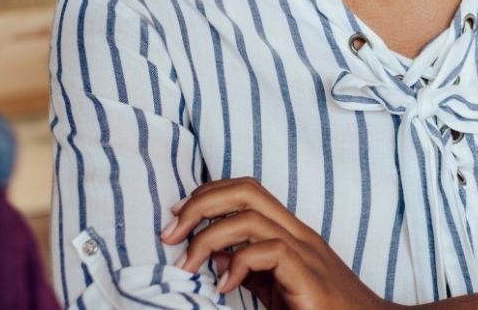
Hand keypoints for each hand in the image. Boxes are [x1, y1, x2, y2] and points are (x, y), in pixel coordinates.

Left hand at [162, 177, 389, 309]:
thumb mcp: (275, 287)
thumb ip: (247, 269)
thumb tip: (212, 258)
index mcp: (288, 231)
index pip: (246, 190)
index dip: (207, 195)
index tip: (177, 221)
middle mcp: (297, 233)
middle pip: (245, 189)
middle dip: (199, 204)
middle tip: (169, 234)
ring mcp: (305, 251)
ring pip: (250, 215)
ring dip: (207, 236)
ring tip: (186, 265)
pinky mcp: (307, 275)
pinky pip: (269, 250)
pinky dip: (238, 264)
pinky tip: (224, 288)